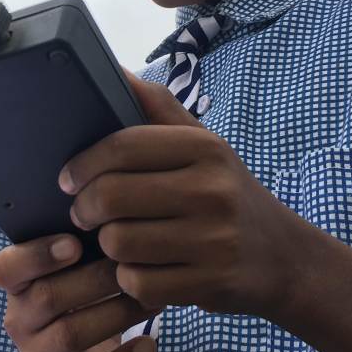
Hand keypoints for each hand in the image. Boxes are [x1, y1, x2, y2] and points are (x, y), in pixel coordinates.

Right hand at [0, 235, 154, 351]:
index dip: (36, 255)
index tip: (74, 244)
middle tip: (136, 265)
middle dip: (97, 279)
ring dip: (117, 314)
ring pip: (70, 335)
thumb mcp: (75, 273)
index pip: (5, 268)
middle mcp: (19, 320)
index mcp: (18, 284)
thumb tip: (109, 215)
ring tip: (153, 300)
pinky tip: (149, 346)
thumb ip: (80, 246)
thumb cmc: (85, 299)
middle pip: (48, 296)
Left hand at [63, 74, 309, 318]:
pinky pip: (138, 283)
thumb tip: (113, 68)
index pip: (122, 146)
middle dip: (84, 208)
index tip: (67, 178)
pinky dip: (129, 279)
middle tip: (84, 214)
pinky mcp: (209, 282)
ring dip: (107, 246)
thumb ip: (156, 106)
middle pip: (112, 197)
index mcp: (204, 148)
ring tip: (115, 240)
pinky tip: (141, 268)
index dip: (83, 164)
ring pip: (119, 243)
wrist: (283, 256)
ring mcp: (213, 240)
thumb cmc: (226, 193)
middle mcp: (212, 190)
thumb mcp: (203, 145)